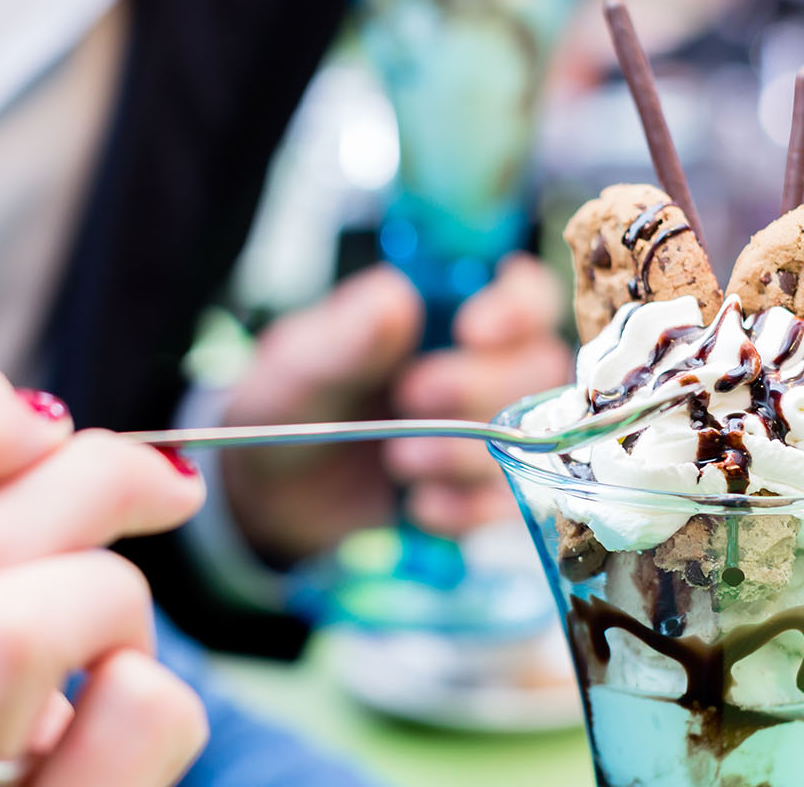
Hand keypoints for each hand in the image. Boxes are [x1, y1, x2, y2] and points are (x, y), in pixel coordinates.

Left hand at [221, 257, 570, 563]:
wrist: (266, 489)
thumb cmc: (287, 400)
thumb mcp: (299, 363)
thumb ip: (348, 336)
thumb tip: (397, 300)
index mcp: (444, 315)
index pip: (522, 295)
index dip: (516, 308)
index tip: (472, 330)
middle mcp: (478, 368)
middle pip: (537, 367)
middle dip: (480, 385)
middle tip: (414, 394)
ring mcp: (482, 433)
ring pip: (528, 436)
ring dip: (469, 453)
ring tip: (401, 461)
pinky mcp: (473, 494)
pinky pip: (504, 502)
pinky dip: (466, 508)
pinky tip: (420, 506)